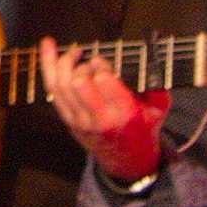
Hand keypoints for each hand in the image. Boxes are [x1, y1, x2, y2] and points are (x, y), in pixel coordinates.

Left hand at [42, 42, 164, 182]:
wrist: (128, 160)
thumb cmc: (143, 131)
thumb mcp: (158, 110)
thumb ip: (156, 85)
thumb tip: (150, 59)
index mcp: (123, 112)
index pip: (103, 80)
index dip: (100, 65)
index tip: (103, 63)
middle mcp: (99, 117)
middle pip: (78, 82)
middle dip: (83, 66)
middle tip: (91, 63)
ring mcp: (80, 120)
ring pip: (61, 86)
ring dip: (64, 62)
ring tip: (75, 52)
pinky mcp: (69, 120)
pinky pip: (53, 91)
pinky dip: (48, 66)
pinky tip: (47, 46)